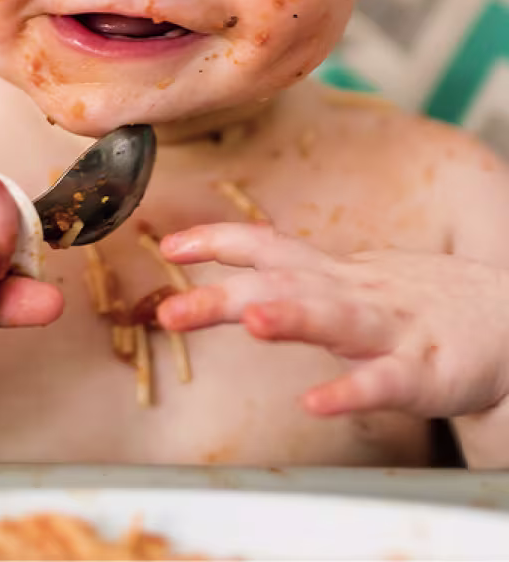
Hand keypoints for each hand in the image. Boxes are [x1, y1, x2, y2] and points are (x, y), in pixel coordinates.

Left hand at [157, 222, 508, 419]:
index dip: (218, 242)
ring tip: (250, 319)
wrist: (507, 319)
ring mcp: (391, 328)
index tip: (169, 246)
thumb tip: (236, 278)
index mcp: (335, 274)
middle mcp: (355, 292)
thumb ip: (298, 279)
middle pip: (285, 284)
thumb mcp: (351, 282)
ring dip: (291, 316)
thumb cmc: (420, 305)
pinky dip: (351, 390)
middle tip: (172, 310)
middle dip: (225, 294)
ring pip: (335, 319)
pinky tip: (317, 400)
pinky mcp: (425, 370)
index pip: (268, 246)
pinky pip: (383, 382)